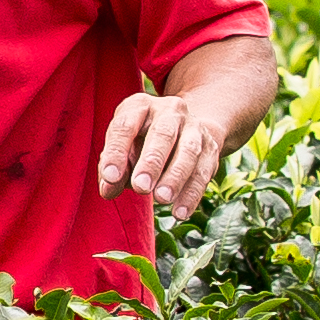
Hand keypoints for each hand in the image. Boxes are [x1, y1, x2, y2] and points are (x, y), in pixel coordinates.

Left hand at [94, 79, 250, 213]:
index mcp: (139, 106)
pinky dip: (192, 194)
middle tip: (140, 187)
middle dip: (151, 162)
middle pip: (162, 134)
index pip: (125, 126)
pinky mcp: (211, 147)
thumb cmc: (141, 142)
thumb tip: (108, 190)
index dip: (116, 152)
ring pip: (188, 151)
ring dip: (175, 177)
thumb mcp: (123, 148)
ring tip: (162, 199)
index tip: (110, 177)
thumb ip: (113, 170)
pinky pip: (203, 172)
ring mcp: (193, 127)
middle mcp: (169, 111)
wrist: (184, 128)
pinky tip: (180, 212)